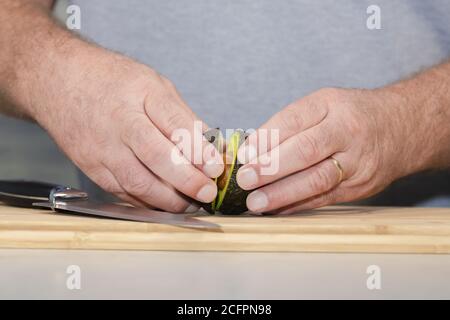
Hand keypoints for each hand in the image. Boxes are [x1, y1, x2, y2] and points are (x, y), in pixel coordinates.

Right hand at [33, 46, 222, 211]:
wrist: (58, 81)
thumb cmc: (110, 80)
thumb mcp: (153, 84)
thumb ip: (182, 116)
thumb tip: (209, 145)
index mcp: (140, 96)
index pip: (175, 126)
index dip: (199, 150)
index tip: (216, 166)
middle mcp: (119, 124)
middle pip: (157, 158)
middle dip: (187, 180)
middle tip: (207, 192)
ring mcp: (102, 149)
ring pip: (139, 183)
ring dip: (169, 199)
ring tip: (191, 203)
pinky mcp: (92, 168)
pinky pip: (122, 192)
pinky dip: (146, 203)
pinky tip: (164, 204)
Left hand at [237, 87, 422, 213]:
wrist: (401, 127)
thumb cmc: (351, 115)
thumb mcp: (323, 105)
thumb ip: (290, 124)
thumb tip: (251, 150)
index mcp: (331, 105)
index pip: (294, 120)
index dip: (266, 138)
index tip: (243, 154)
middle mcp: (347, 132)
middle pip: (306, 150)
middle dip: (271, 167)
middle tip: (245, 179)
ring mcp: (357, 162)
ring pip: (317, 180)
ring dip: (282, 194)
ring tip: (256, 202)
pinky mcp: (361, 186)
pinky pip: (325, 198)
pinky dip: (298, 205)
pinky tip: (276, 210)